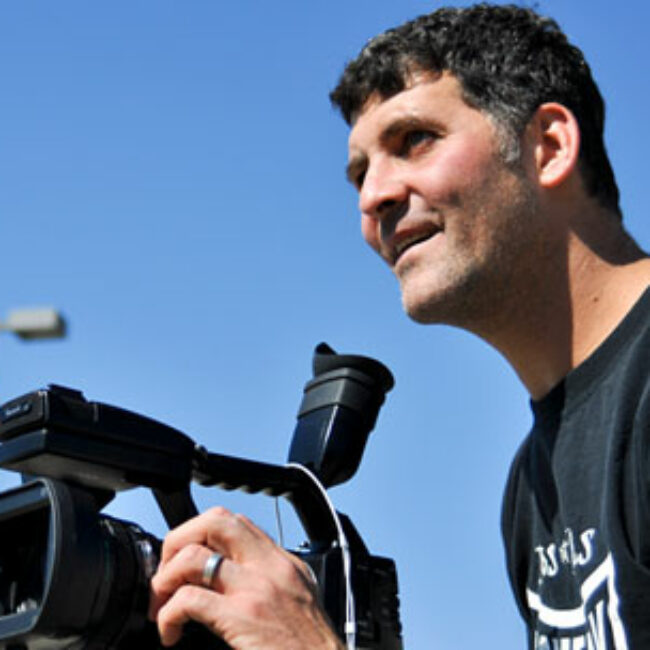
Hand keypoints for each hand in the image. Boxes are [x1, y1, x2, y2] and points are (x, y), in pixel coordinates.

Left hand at [149, 506, 343, 648]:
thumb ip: (271, 583)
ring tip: (162, 607)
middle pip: (215, 521)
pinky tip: (171, 633)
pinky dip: (169, 615)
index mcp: (282, 562)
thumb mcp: (300, 602)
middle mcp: (271, 566)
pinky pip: (189, 600)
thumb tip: (232, 581)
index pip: (235, 523)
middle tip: (166, 575)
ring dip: (165, 580)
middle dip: (179, 541)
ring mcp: (257, 588)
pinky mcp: (244, 616)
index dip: (200, 535)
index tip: (184, 562)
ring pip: (194, 556)